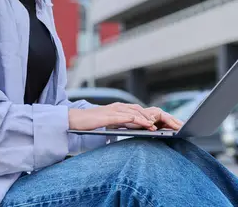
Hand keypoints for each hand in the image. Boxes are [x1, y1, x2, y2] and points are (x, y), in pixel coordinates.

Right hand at [68, 103, 182, 131]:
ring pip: (135, 113)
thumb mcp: (108, 123)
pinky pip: (126, 117)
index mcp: (119, 108)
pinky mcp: (108, 116)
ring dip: (147, 119)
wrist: (75, 120)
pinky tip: (144, 124)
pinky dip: (137, 120)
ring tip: (156, 126)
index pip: (137, 110)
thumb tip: (130, 129)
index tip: (160, 122)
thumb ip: (119, 124)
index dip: (149, 115)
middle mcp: (118, 107)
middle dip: (152, 117)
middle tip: (162, 124)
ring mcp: (113, 110)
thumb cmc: (91, 123)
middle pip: (139, 110)